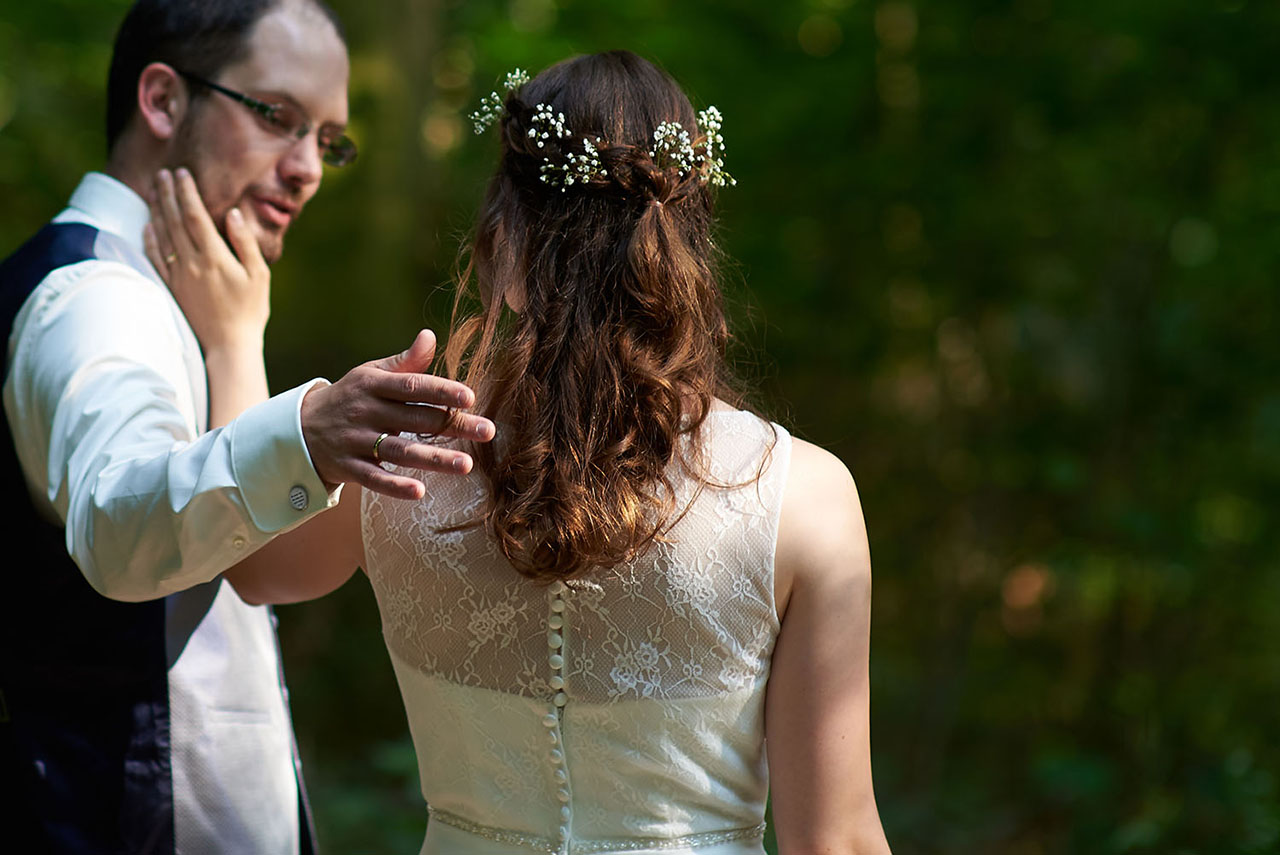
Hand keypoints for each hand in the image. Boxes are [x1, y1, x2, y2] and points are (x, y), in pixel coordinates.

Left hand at [143, 167, 269, 351]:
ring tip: (155, 190)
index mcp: (215, 257)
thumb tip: (233, 214)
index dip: (187, 192)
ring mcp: (178, 275)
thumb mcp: (259, 275)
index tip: (182, 173)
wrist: (229, 345)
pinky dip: (150, 238)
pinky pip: (155, 257)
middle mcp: (191, 263)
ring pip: (162, 235)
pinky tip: (148, 225)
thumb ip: (245, 242)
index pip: (196, 216)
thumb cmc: (250, 310)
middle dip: (168, 194)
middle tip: (163, 173)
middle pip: (175, 220)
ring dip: (158, 210)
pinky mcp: (171, 287)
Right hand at [301, 329, 496, 498]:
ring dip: (433, 459)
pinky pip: (373, 479)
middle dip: (453, 425)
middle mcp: (365, 411)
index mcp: (373, 384)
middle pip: (415, 420)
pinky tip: (420, 492)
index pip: (411, 386)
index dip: (440, 390)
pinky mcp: (348, 468)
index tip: (470, 396)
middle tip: (488, 431)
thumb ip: (404, 363)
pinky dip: (394, 486)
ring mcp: (355, 441)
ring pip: (399, 451)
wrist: (299, 429)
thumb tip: (429, 336)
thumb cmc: (350, 398)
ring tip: (466, 466)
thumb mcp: (371, 375)